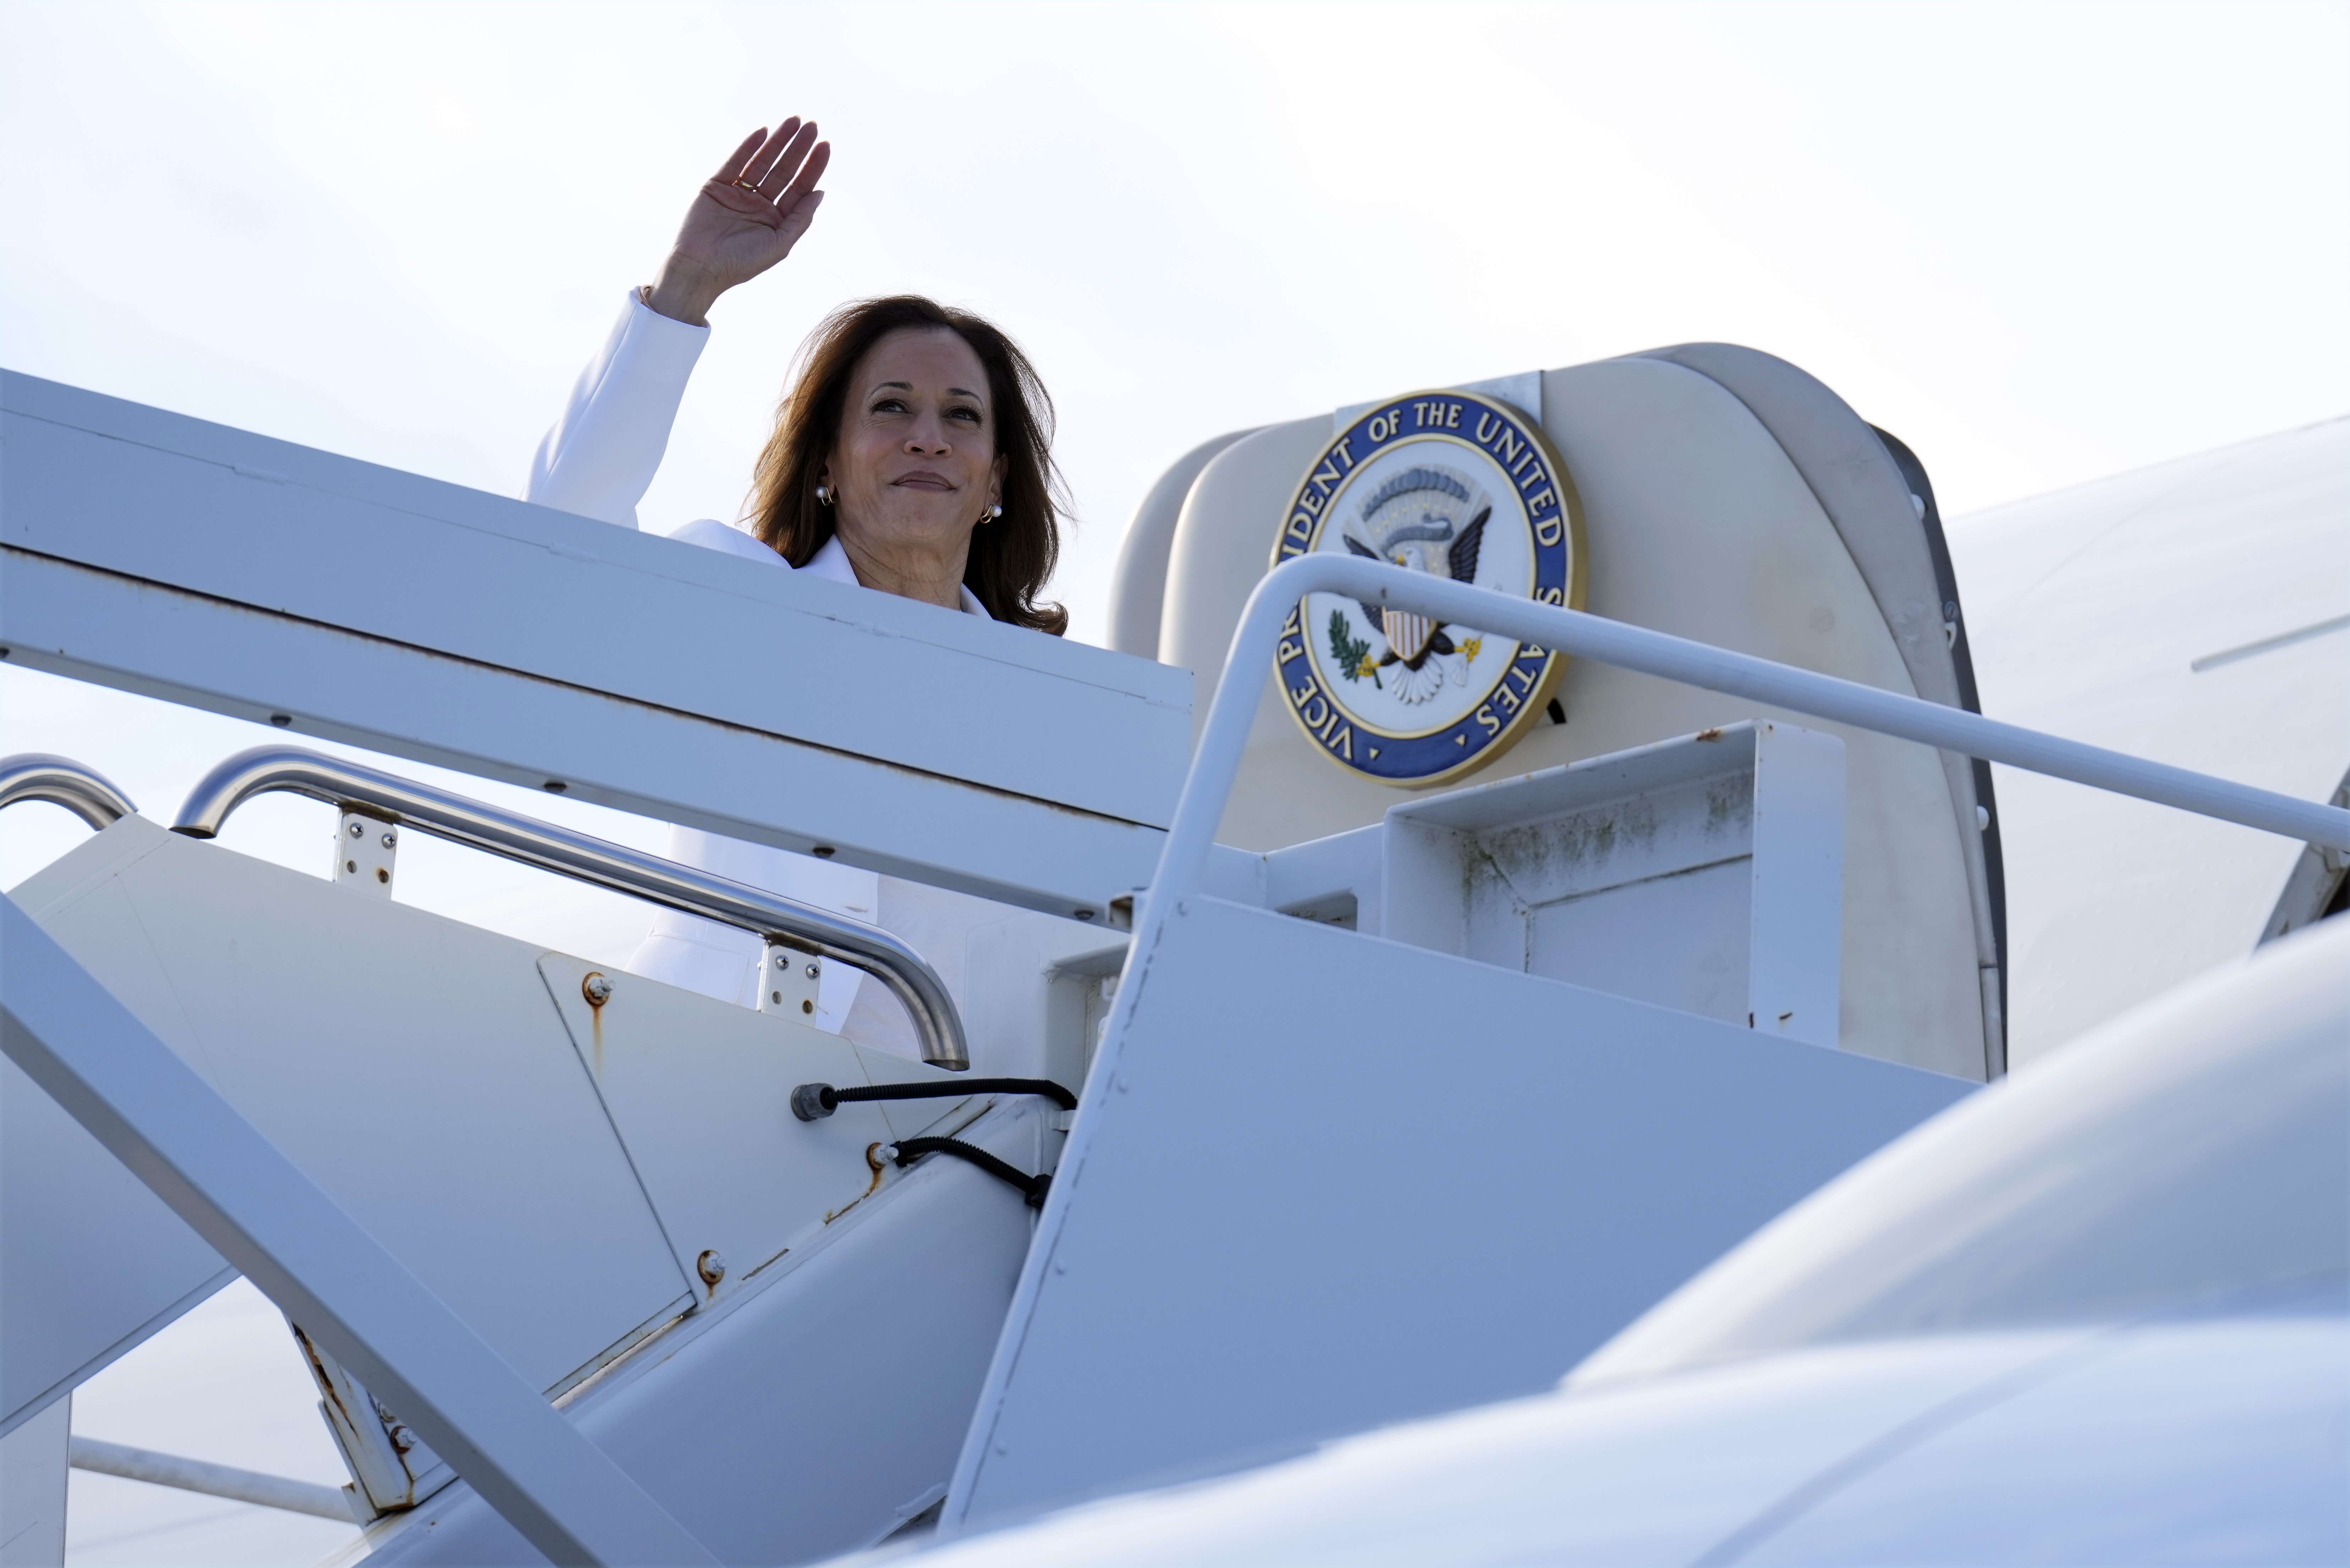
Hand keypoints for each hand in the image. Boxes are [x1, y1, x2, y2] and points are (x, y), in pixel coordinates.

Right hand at [645, 119, 830, 325]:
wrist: (699, 269)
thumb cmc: (740, 264)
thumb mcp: (779, 244)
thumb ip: (800, 219)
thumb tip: (820, 193)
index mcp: (777, 219)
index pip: (800, 188)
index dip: (813, 167)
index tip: (825, 145)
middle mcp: (760, 204)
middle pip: (784, 170)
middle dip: (798, 148)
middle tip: (812, 125)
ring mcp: (738, 193)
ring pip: (762, 162)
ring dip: (778, 141)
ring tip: (793, 121)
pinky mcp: (716, 186)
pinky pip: (735, 162)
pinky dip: (748, 147)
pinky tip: (763, 132)